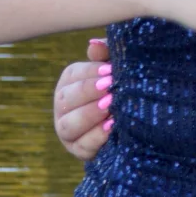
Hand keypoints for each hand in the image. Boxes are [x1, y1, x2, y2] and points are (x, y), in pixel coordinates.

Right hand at [54, 37, 112, 161]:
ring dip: (89, 115)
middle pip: (65, 99)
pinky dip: (96, 137)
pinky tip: (112, 127)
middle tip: (109, 88)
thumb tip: (94, 45)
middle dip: (88, 93)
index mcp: (69, 82)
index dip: (90, 73)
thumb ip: (106, 54)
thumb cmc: (122, 86)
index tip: (110, 71)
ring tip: (110, 106)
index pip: (73, 75)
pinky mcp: (78, 151)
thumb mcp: (115, 68)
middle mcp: (62, 106)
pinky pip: (82, 146)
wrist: (133, 120)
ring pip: (68, 125)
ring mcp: (67, 131)